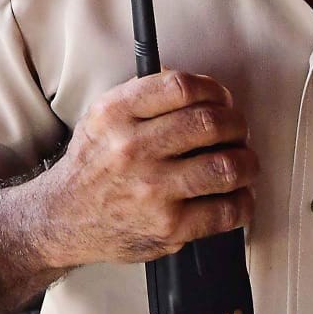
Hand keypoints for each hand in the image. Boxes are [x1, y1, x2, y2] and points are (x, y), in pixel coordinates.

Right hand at [38, 71, 256, 269]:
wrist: (64, 217)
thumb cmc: (91, 163)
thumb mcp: (102, 116)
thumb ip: (142, 95)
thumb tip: (195, 86)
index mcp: (116, 114)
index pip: (180, 87)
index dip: (213, 88)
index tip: (221, 97)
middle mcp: (133, 149)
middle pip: (209, 123)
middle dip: (236, 124)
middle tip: (238, 129)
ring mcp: (153, 190)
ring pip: (226, 166)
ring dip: (247, 162)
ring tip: (245, 161)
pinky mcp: (170, 227)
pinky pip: (226, 211)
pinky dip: (243, 202)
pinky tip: (239, 196)